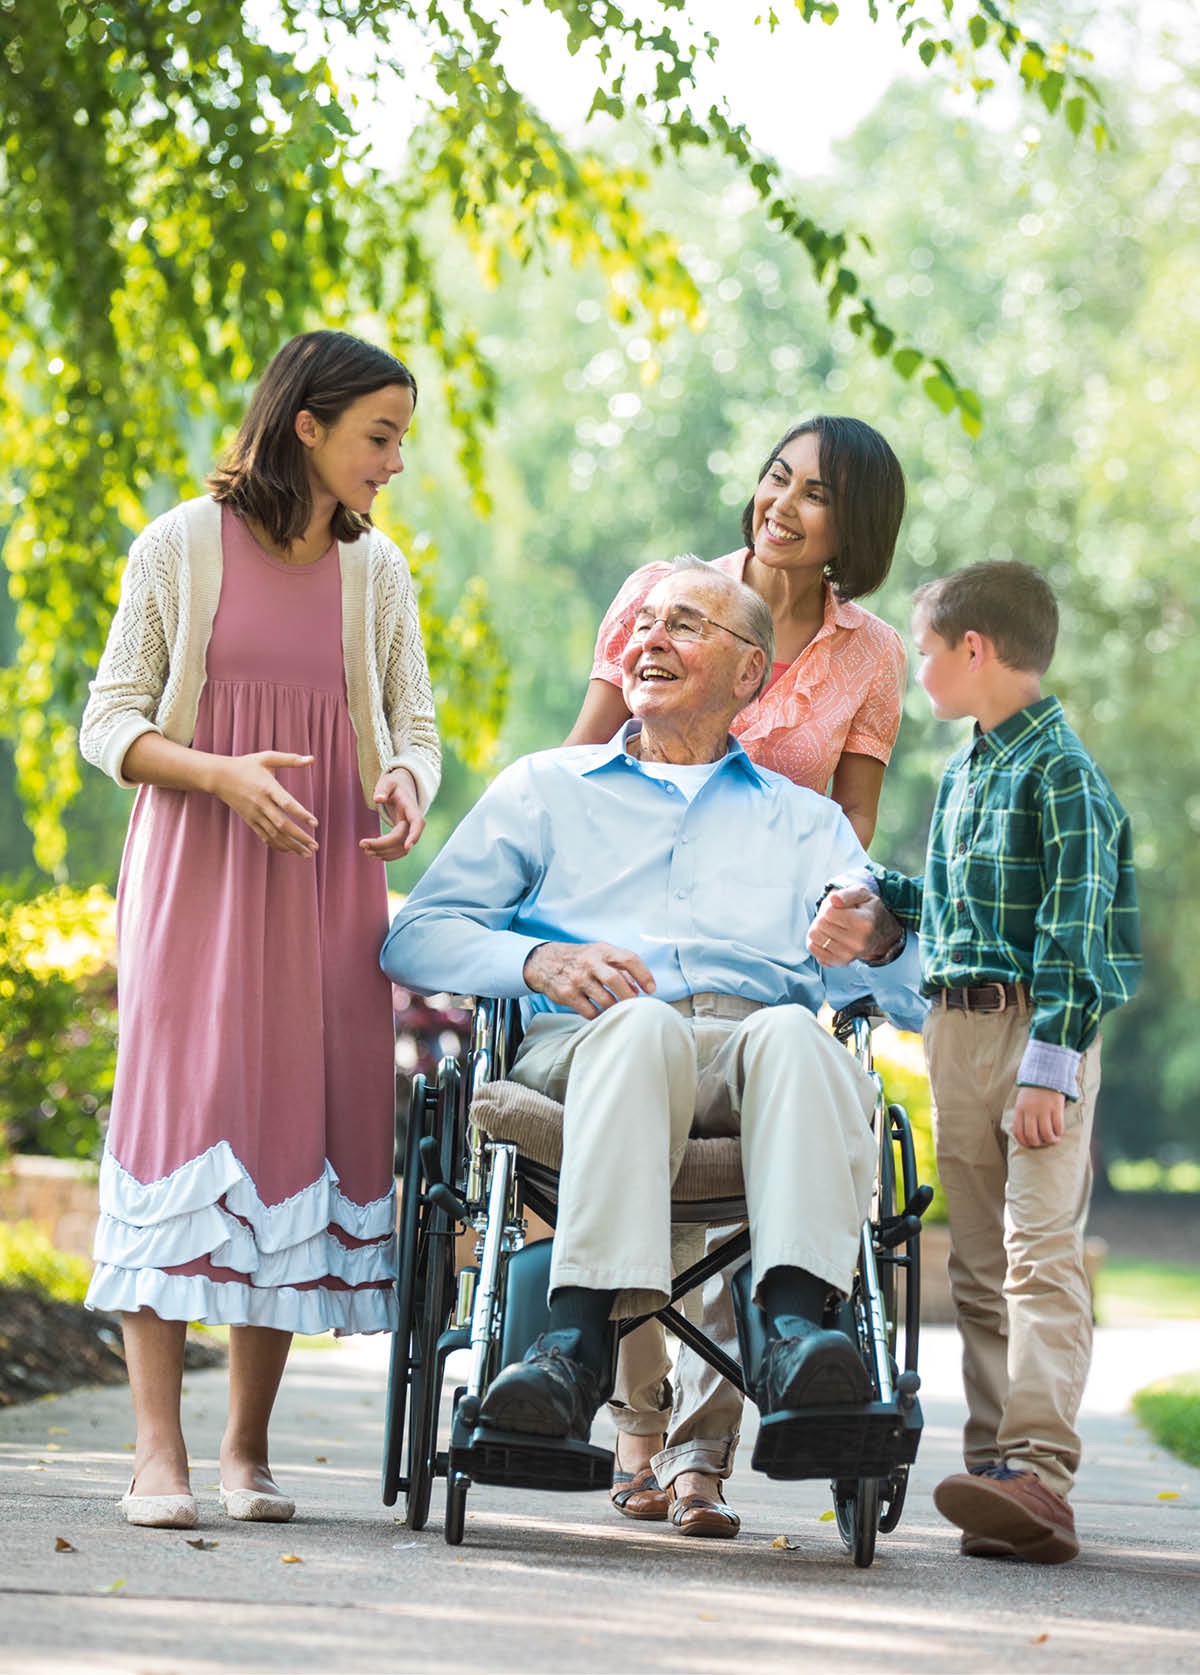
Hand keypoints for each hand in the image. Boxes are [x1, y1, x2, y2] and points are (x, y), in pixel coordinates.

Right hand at [212, 752, 317, 855]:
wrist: (219, 777)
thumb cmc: (246, 765)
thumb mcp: (267, 758)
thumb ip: (290, 759)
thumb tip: (312, 758)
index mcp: (268, 787)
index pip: (287, 803)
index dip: (301, 814)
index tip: (315, 824)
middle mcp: (261, 803)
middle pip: (282, 824)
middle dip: (300, 837)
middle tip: (315, 846)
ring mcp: (254, 814)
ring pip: (274, 834)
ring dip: (292, 845)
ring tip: (307, 854)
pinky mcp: (250, 820)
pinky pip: (264, 836)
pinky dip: (277, 845)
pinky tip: (290, 851)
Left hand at [361, 768, 424, 859]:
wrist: (400, 790)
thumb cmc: (393, 785)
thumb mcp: (388, 782)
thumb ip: (383, 789)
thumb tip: (378, 799)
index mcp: (411, 807)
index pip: (418, 823)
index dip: (414, 835)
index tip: (408, 847)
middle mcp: (412, 822)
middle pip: (402, 839)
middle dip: (383, 845)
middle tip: (362, 844)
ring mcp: (408, 831)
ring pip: (401, 849)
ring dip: (384, 853)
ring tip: (365, 849)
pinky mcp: (402, 837)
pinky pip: (398, 851)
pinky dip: (386, 854)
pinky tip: (372, 852)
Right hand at [523, 941, 655, 1017]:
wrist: (544, 961)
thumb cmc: (580, 959)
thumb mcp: (599, 955)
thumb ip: (620, 969)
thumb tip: (638, 989)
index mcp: (602, 951)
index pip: (629, 959)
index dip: (644, 975)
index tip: (651, 989)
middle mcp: (590, 963)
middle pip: (616, 981)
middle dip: (629, 997)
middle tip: (635, 1006)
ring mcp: (578, 979)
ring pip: (605, 1000)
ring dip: (616, 1009)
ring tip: (618, 1011)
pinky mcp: (567, 994)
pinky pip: (590, 1011)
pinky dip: (599, 1016)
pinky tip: (602, 1015)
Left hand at [807, 885, 900, 965]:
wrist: (881, 932)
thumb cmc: (868, 911)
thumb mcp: (862, 894)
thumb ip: (847, 894)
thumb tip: (833, 899)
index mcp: (865, 923)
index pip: (828, 912)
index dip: (829, 906)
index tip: (838, 908)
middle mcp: (858, 942)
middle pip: (820, 924)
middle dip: (823, 917)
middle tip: (834, 916)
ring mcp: (849, 955)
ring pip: (814, 937)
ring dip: (818, 928)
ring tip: (831, 926)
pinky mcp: (840, 962)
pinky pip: (814, 949)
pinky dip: (816, 941)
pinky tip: (827, 937)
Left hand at [1011, 1086, 1065, 1147]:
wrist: (1046, 1074)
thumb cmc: (1033, 1090)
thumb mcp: (1022, 1101)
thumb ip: (1021, 1115)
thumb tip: (1023, 1134)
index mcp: (1020, 1109)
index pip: (1018, 1132)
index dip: (1024, 1142)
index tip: (1030, 1145)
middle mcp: (1030, 1110)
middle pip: (1032, 1135)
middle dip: (1038, 1144)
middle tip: (1042, 1143)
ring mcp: (1044, 1109)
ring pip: (1046, 1133)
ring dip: (1051, 1140)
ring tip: (1054, 1140)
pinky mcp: (1056, 1107)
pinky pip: (1058, 1126)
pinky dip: (1059, 1132)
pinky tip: (1059, 1132)